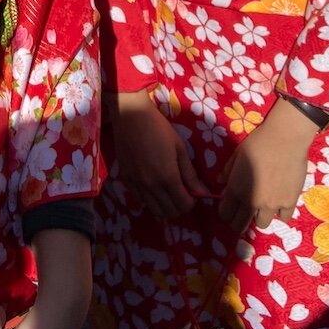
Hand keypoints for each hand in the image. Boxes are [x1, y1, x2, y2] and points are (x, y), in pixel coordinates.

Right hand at [107, 89, 208, 217]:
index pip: (183, 206)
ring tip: (168, 191)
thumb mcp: (179, 148)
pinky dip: (149, 199)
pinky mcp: (125, 180)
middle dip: (179, 206)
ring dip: (165, 206)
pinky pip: (140, 200)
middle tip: (182, 192)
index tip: (193, 192)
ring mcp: (137, 185)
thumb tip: (202, 192)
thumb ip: (190, 173)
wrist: (130, 116)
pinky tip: (153, 186)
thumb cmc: (159, 128)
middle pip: (169, 212)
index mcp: (168, 178)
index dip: (191, 202)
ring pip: (154, 210)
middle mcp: (152, 187)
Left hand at [217, 96, 318, 235]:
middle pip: (241, 226)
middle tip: (245, 214)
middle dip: (240, 223)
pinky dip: (281, 211)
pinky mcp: (289, 202)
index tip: (230, 210)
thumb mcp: (238, 154)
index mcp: (236, 190)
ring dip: (261, 216)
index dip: (226, 214)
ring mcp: (272, 205)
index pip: (225, 215)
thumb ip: (228, 171)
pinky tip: (280, 200)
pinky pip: (283, 217)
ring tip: (264, 206)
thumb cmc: (258, 143)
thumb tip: (220, 182)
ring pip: (263, 224)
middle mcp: (252, 202)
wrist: (285, 139)